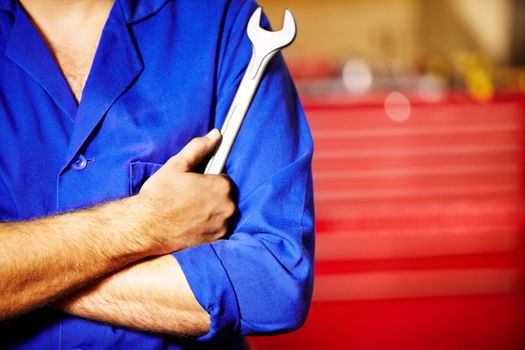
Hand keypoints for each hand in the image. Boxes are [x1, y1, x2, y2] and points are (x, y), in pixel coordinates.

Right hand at [136, 129, 235, 254]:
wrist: (145, 227)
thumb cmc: (160, 195)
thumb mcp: (177, 165)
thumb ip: (199, 148)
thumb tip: (216, 135)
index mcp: (222, 186)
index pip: (225, 179)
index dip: (210, 181)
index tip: (197, 185)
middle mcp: (228, 207)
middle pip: (226, 197)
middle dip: (212, 196)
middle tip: (190, 198)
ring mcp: (223, 226)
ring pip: (223, 213)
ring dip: (212, 212)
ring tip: (190, 211)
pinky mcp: (216, 240)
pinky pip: (218, 228)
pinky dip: (209, 226)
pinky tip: (192, 223)